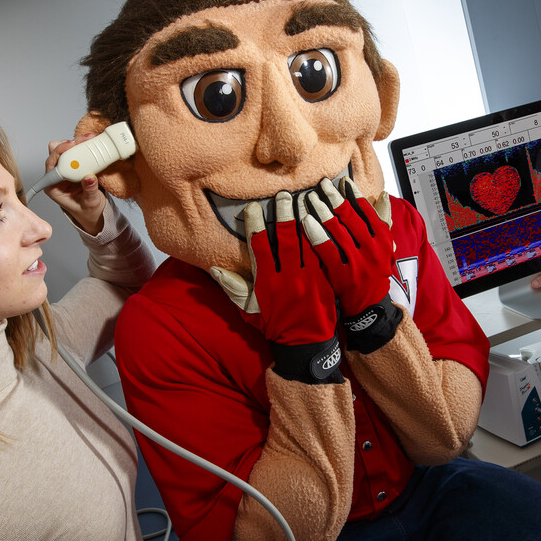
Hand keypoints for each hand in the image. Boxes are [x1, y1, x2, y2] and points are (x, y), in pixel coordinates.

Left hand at [43, 136, 105, 233]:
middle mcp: (57, 176)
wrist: (95, 212)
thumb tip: (89, 178)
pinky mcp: (75, 167)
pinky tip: (91, 143)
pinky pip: (76, 154)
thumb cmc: (88, 211)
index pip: (51, 165)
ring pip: (66, 151)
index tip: (71, 145)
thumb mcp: (90, 203)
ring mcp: (66, 170)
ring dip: (76, 144)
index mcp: (53, 187)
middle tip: (83, 140)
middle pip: (58, 154)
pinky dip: (83, 147)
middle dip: (70, 144)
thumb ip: (89, 191)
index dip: (59, 152)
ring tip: (88, 139)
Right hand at [210, 192, 341, 383]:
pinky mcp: (326, 279)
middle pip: (287, 238)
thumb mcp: (249, 310)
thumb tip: (214, 268)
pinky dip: (325, 234)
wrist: (305, 345)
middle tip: (283, 195)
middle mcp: (289, 277)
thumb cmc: (275, 326)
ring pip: (309, 241)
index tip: (254, 208)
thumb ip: (233, 287)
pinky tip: (325, 219)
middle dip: (284, 213)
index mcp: (267, 282)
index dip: (255, 225)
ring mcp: (310, 277)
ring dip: (307, 218)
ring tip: (306, 198)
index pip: (259, 246)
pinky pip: (326, 252)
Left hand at [302, 177, 393, 316]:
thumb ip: (382, 220)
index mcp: (383, 238)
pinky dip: (316, 233)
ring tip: (308, 198)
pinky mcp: (341, 272)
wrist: (368, 304)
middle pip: (349, 216)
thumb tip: (383, 195)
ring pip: (336, 229)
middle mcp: (372, 247)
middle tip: (320, 184)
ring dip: (321, 211)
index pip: (366, 210)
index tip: (341, 181)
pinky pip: (326, 248)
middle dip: (333, 198)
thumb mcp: (384, 246)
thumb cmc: (374, 271)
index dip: (353, 194)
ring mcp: (357, 260)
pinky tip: (305, 221)